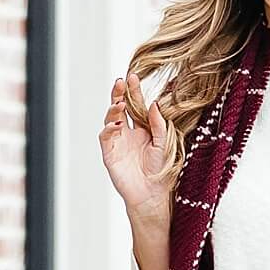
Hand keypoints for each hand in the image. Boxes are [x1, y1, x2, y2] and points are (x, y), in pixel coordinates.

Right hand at [100, 73, 169, 213]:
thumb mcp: (164, 143)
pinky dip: (109, 128)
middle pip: (120, 107)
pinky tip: (116, 123)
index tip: (133, 76)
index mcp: (142, 128)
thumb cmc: (160, 170)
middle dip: (118, 94)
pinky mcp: (110, 153)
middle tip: (120, 82)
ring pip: (110, 119)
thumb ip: (158, 124)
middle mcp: (128, 132)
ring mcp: (117, 142)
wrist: (152, 194)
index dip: (133, 91)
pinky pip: (106, 136)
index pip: (136, 105)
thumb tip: (154, 103)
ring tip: (119, 104)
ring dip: (113, 109)